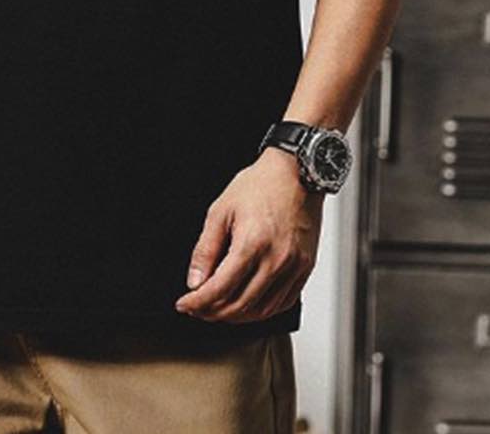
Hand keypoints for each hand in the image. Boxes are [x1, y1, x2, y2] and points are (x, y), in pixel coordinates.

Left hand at [174, 147, 322, 322]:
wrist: (296, 172)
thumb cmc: (260, 185)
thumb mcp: (221, 210)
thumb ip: (206, 249)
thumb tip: (194, 281)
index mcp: (252, 243)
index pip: (220, 289)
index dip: (197, 302)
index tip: (184, 304)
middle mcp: (276, 260)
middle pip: (240, 305)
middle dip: (212, 313)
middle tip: (197, 308)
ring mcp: (294, 267)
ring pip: (262, 310)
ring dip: (236, 316)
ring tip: (217, 309)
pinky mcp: (305, 268)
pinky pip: (282, 303)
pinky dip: (261, 310)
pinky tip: (246, 305)